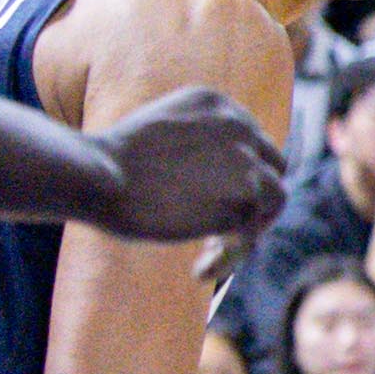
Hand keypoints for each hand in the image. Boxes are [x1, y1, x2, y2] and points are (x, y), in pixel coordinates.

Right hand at [91, 84, 287, 242]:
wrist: (98, 175)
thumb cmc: (111, 163)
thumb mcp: (162, 135)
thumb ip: (198, 147)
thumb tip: (225, 187)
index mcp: (217, 102)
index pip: (252, 140)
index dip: (240, 172)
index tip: (217, 196)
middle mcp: (240, 125)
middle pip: (273, 166)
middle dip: (256, 197)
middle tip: (227, 227)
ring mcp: (247, 161)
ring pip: (275, 199)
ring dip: (249, 227)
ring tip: (212, 251)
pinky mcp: (245, 199)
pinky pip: (250, 238)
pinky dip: (228, 259)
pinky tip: (199, 271)